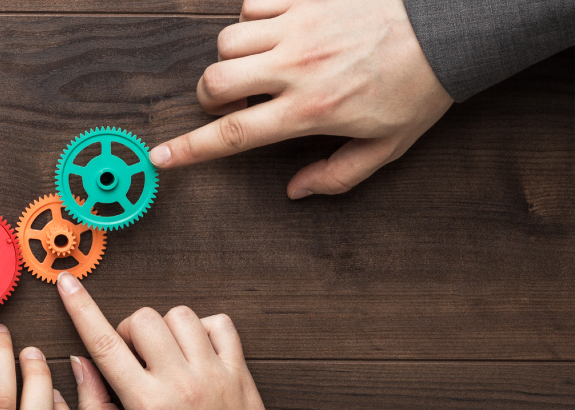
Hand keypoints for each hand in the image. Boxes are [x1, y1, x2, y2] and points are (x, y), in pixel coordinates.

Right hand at [56, 273, 267, 409]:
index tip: (68, 284)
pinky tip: (197, 353)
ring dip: (167, 329)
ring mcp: (214, 375)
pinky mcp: (239, 372)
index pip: (104, 343)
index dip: (80, 308)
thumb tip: (80, 363)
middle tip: (136, 358)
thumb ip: (95, 405)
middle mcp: (181, 385)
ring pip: (180, 315)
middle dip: (131, 332)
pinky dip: (206, 331)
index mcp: (147, 404)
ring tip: (168, 356)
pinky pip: (219, 324)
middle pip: (142, 319)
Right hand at [149, 0, 453, 198]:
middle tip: (234, 102)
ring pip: (226, 41)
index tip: (160, 158)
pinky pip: (250, 3)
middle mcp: (297, 67)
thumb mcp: (387, 145)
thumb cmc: (419, 87)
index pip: (234, 134)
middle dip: (211, 97)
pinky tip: (275, 29)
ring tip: (260, 64)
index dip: (190, 149)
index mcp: (311, 110)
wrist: (448, 28)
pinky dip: (252, 17)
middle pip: (215, 82)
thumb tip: (296, 192)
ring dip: (232, 57)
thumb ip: (339, 174)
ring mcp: (299, 26)